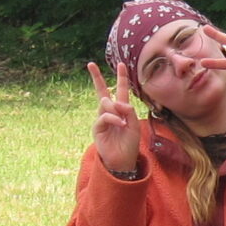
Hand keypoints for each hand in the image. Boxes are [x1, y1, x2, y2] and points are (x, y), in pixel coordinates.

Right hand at [86, 61, 142, 175]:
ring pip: (105, 104)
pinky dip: (114, 119)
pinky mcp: (97, 128)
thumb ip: (128, 111)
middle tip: (90, 64)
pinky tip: (120, 124)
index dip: (121, 77)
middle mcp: (110, 112)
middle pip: (102, 91)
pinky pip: (104, 117)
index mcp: (121, 110)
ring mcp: (102, 119)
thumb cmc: (130, 143)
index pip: (120, 90)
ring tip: (122, 122)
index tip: (121, 64)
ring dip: (115, 109)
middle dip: (96, 77)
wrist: (122, 161)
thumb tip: (117, 102)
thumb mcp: (134, 125)